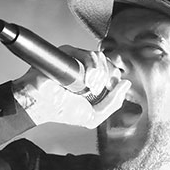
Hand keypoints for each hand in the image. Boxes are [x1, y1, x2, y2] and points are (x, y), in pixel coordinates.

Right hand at [12, 45, 130, 128]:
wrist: (43, 104)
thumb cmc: (62, 111)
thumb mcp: (94, 116)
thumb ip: (113, 104)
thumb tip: (126, 85)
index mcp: (95, 82)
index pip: (114, 72)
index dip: (115, 79)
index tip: (111, 89)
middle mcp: (87, 68)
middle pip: (109, 63)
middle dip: (108, 77)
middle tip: (98, 90)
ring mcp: (78, 60)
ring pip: (100, 57)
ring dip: (99, 74)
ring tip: (89, 86)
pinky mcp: (68, 53)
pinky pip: (87, 54)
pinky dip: (90, 66)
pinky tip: (84, 79)